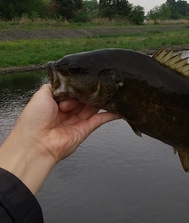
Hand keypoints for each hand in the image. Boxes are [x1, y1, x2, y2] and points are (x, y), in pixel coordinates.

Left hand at [0, 84, 118, 194]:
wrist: (36, 144)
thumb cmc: (35, 119)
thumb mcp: (41, 95)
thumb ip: (55, 86)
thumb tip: (65, 80)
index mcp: (55, 103)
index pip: (71, 90)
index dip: (77, 85)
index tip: (84, 78)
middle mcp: (66, 112)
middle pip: (83, 98)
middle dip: (89, 91)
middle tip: (97, 83)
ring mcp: (76, 121)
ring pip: (92, 107)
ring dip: (101, 99)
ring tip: (112, 89)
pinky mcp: (85, 130)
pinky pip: (100, 120)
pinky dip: (110, 114)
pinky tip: (119, 108)